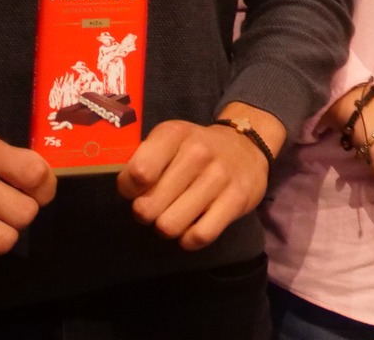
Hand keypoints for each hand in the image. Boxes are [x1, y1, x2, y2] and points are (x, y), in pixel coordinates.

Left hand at [117, 104, 279, 250]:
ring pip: (170, 225)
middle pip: (148, 207)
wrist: (247, 147)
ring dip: (167, 226)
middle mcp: (198, 152)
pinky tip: (192, 226)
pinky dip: (190, 239)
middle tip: (157, 205)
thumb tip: (125, 191)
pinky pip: (199, 236)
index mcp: (174, 134)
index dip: (128, 190)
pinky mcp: (238, 199)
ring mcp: (220, 176)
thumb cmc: (195, 150)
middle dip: (146, 212)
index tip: (137, 189)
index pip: (137, 173)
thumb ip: (141, 161)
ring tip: (174, 214)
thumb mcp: (168, 141)